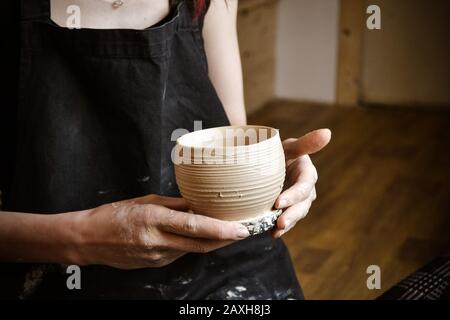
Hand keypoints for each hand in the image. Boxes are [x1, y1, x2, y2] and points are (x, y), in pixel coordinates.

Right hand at [72, 194, 249, 268]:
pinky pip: (180, 253)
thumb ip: (174, 205)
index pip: (195, 226)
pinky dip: (193, 244)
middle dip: (226, 240)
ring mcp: (157, 256)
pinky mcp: (156, 264)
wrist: (89, 240)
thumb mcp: (145, 201)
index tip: (241, 228)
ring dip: (211, 241)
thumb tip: (198, 205)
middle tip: (245, 231)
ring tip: (227, 230)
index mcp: (154, 219)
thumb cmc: (114, 214)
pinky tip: (199, 236)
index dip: (221, 229)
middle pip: (201, 244)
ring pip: (192, 249)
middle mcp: (157, 241)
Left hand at [273, 129, 331, 237]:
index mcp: (307, 174)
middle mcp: (305, 190)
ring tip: (275, 231)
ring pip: (295, 215)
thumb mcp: (290, 146)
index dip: (293, 195)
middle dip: (291, 215)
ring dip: (287, 224)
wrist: (266, 163)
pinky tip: (271, 233)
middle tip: (279, 224)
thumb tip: (328, 132)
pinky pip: (286, 220)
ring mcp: (297, 202)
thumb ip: (306, 143)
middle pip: (302, 205)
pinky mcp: (287, 209)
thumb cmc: (279, 151)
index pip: (303, 187)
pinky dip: (279, 228)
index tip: (278, 203)